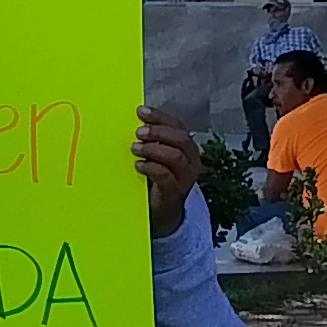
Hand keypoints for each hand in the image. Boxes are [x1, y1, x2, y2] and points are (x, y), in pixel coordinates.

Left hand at [133, 107, 200, 236]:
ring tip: (135, 148)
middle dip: (158, 132)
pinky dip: (150, 167)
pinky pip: (165, 176)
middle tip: (138, 132)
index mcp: (187, 149)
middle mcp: (192, 161)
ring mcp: (185, 178)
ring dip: (153, 149)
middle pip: (181, 139)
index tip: (141, 112)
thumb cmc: (158, 180)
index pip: (178, 126)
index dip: (160, 117)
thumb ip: (152, 141)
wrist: (163, 214)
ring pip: (175, 156)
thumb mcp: (157, 157)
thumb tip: (135, 122)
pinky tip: (138, 165)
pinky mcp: (175, 193)